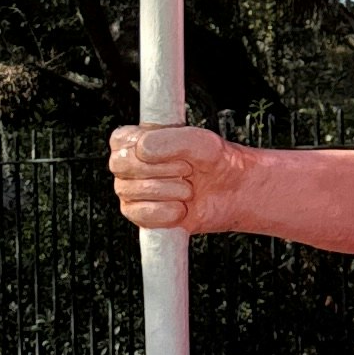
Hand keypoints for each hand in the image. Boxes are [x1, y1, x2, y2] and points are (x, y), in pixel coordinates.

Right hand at [108, 124, 253, 233]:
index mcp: (138, 139)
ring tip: (189, 190)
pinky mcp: (141, 215)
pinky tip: (181, 209)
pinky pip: (138, 214)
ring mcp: (132, 191)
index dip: (144, 146)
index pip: (120, 141)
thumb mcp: (202, 143)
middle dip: (160, 169)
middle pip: (122, 166)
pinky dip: (164, 212)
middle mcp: (130, 165)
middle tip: (187, 170)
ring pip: (130, 190)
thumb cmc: (216, 162)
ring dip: (167, 191)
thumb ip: (173, 140)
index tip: (173, 151)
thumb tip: (142, 151)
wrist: (233, 193)